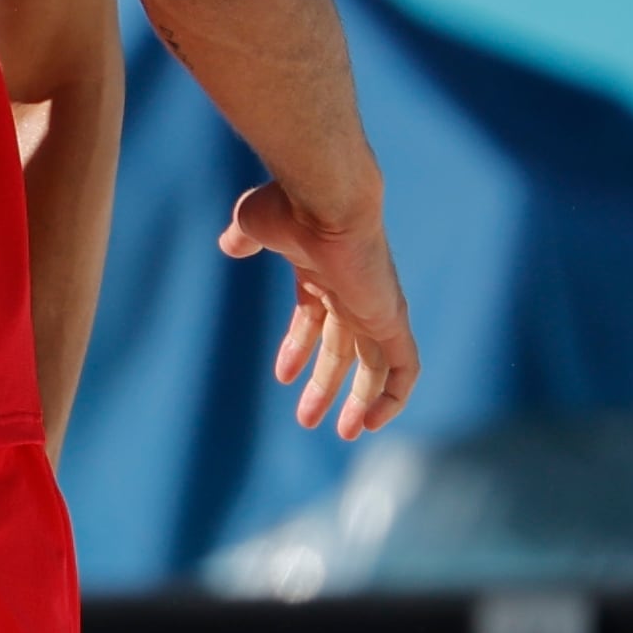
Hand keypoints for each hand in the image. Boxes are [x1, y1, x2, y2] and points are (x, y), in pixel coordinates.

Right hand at [219, 174, 417, 437]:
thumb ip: (244, 238)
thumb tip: (228, 245)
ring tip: (343, 432)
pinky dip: (393, 396)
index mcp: (321, 273)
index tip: (282, 376)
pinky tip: (372, 421)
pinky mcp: (390, 319)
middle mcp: (350, 293)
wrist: (326, 200)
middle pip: (343, 349)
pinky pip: (403, 368)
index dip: (298, 349)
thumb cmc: (288, 207)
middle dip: (326, 385)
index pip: (315, 320)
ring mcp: (372, 307)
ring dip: (358, 400)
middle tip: (307, 419)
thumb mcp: (253, 225)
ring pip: (373, 365)